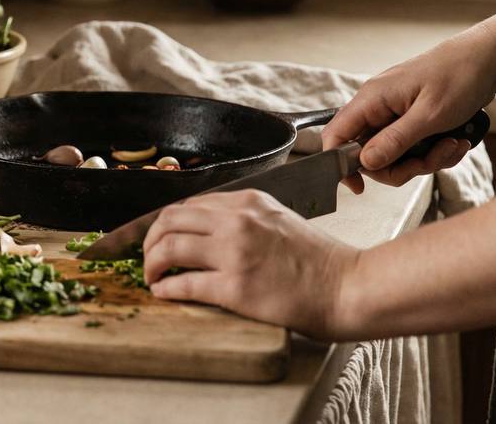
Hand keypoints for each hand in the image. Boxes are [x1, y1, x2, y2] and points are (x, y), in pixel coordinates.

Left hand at [142, 190, 358, 339]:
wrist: (347, 286)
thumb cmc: (318, 260)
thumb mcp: (278, 220)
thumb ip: (242, 218)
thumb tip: (205, 230)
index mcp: (247, 202)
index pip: (187, 204)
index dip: (165, 223)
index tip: (159, 237)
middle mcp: (237, 221)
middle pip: (169, 220)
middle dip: (149, 240)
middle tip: (148, 258)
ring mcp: (235, 253)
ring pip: (169, 248)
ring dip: (151, 264)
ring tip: (151, 276)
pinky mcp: (235, 287)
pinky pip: (184, 284)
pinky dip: (166, 288)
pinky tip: (163, 293)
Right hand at [322, 40, 495, 192]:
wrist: (488, 60)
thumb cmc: (459, 76)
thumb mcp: (429, 115)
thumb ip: (395, 141)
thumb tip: (366, 163)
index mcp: (371, 99)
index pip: (336, 136)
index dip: (341, 165)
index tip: (359, 186)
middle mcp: (377, 107)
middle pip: (369, 154)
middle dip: (401, 166)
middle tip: (429, 161)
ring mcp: (394, 114)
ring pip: (394, 155)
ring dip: (424, 160)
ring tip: (452, 145)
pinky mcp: (411, 120)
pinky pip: (412, 148)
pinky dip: (434, 152)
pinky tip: (455, 141)